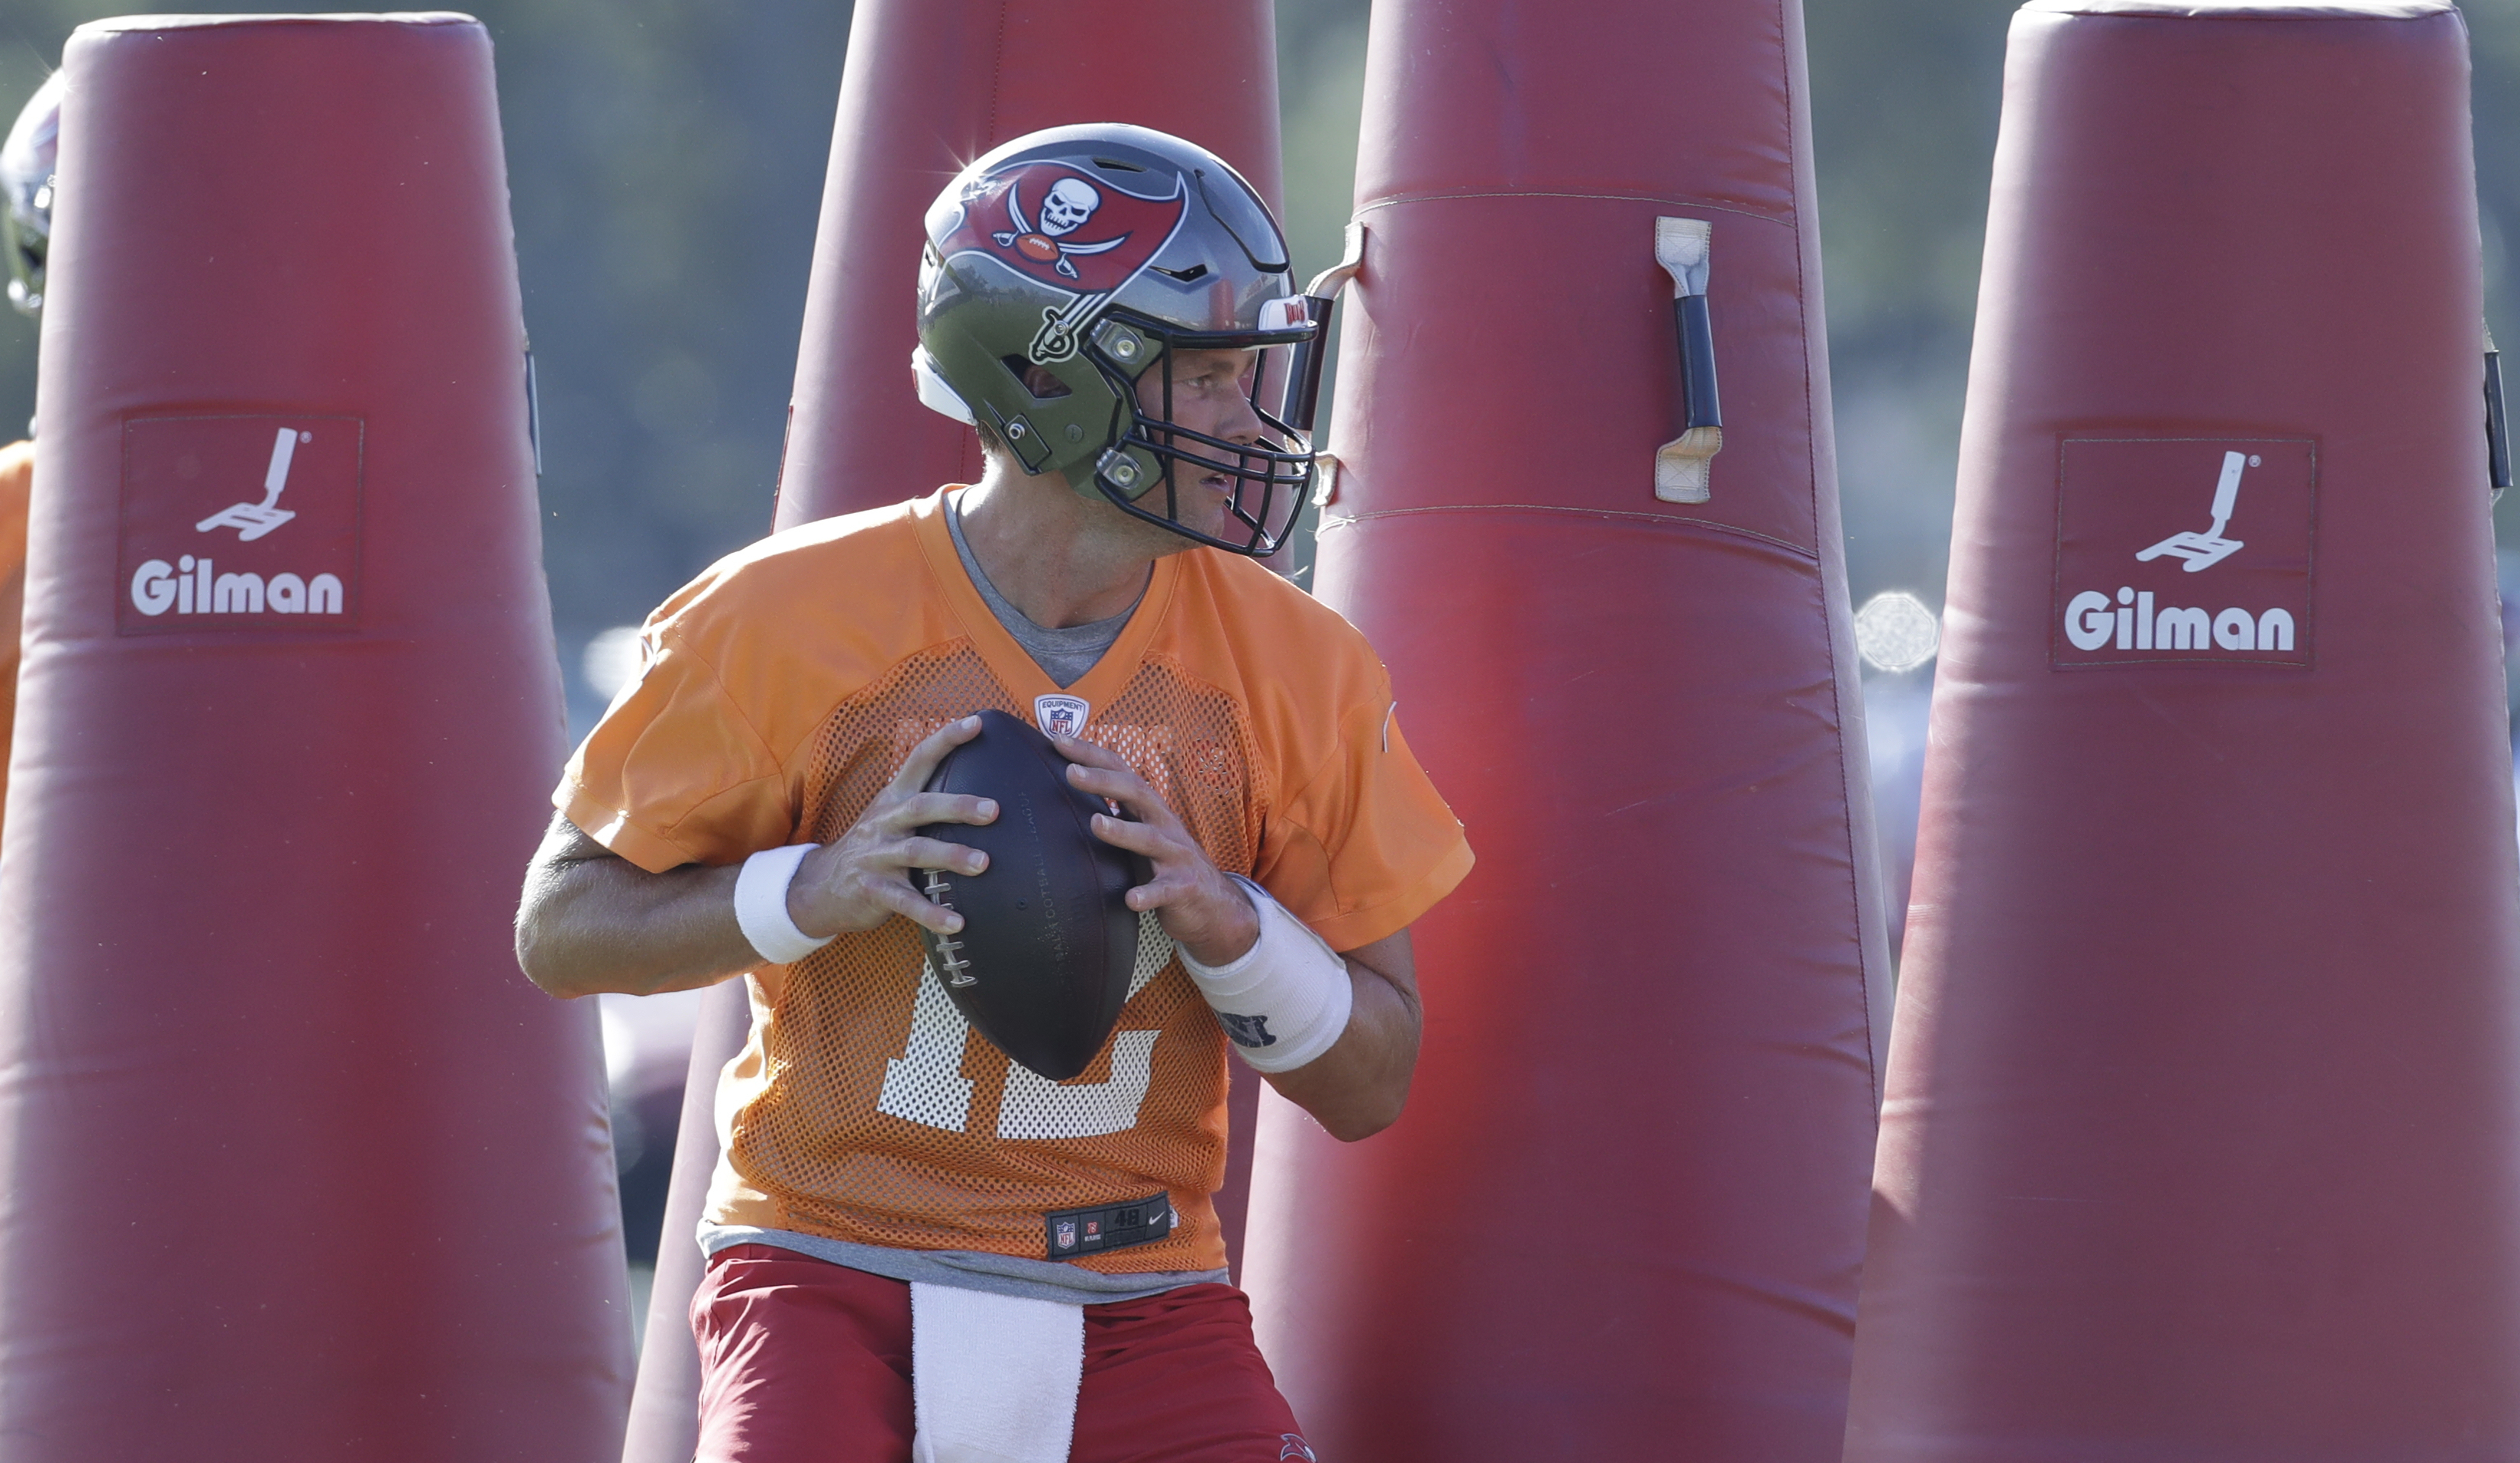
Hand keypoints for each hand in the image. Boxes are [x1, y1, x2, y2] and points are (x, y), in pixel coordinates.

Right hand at [788, 716, 997, 938]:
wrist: (818, 887)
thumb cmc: (871, 849)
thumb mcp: (889, 817)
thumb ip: (924, 803)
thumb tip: (979, 790)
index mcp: (891, 800)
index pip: (918, 760)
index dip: (946, 739)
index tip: (976, 722)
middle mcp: (883, 823)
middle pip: (920, 806)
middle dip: (957, 805)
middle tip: (994, 810)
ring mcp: (876, 857)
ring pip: (915, 852)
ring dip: (951, 857)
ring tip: (983, 864)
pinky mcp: (872, 891)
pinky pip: (905, 903)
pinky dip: (932, 914)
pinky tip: (958, 923)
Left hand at [1053, 736, 1259, 966]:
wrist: (1212, 901)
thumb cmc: (1164, 863)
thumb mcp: (1141, 833)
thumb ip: (1114, 815)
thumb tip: (1067, 797)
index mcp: (1149, 809)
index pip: (1120, 771)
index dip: (1091, 754)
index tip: (1058, 741)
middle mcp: (1164, 824)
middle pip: (1137, 793)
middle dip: (1104, 781)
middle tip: (1071, 773)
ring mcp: (1175, 855)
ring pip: (1149, 839)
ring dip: (1122, 831)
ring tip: (1097, 823)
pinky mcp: (1183, 888)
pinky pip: (1164, 891)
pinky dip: (1148, 894)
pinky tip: (1131, 899)